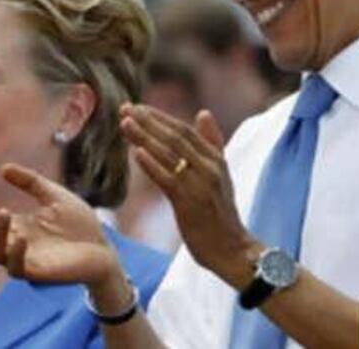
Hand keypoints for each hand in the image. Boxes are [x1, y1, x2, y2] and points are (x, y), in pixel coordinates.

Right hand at [0, 165, 122, 286]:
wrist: (104, 247)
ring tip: (4, 213)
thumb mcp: (54, 195)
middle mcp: (15, 245)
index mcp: (17, 228)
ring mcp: (25, 260)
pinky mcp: (39, 273)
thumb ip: (30, 182)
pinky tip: (21, 237)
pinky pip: (17, 269)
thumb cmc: (80, 224)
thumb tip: (3, 168)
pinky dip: (15, 254)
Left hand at [119, 104, 260, 284]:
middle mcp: (210, 167)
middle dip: (149, 122)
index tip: (137, 107)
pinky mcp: (190, 203)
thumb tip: (203, 112)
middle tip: (125, 108)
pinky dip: (152, 165)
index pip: (184, 130)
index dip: (160, 117)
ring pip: (170, 154)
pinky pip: (168, 180)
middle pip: (175, 137)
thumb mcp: (221, 174)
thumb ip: (212, 143)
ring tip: (125, 123)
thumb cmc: (221, 213)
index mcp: (216, 158)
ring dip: (145, 137)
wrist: (233, 250)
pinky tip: (137, 153)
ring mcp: (200, 184)